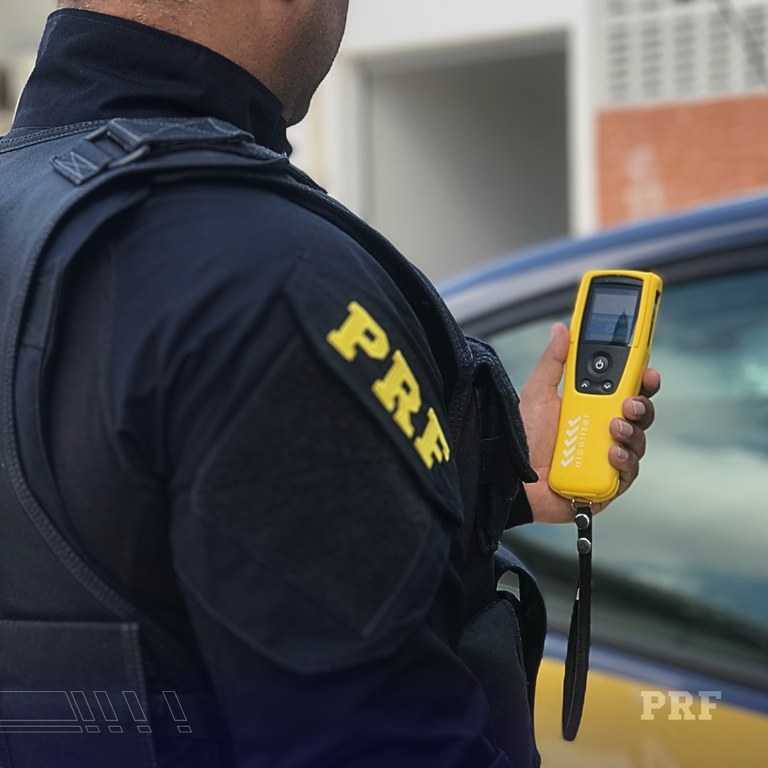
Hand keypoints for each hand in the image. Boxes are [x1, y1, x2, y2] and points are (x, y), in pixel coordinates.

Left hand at [519, 322, 660, 523]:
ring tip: (614, 428)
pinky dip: (624, 462)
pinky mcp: (606, 484)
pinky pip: (627, 473)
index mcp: (592, 408)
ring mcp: (607, 458)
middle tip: (630, 402)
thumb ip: (553, 362)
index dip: (642, 380)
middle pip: (640, 415)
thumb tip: (560, 329)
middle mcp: (604, 432)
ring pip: (638, 443)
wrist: (511, 478)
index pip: (627, 391)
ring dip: (632, 433)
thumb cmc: (524, 438)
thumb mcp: (538, 394)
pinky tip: (612, 454)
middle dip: (642, 405)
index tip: (647, 370)